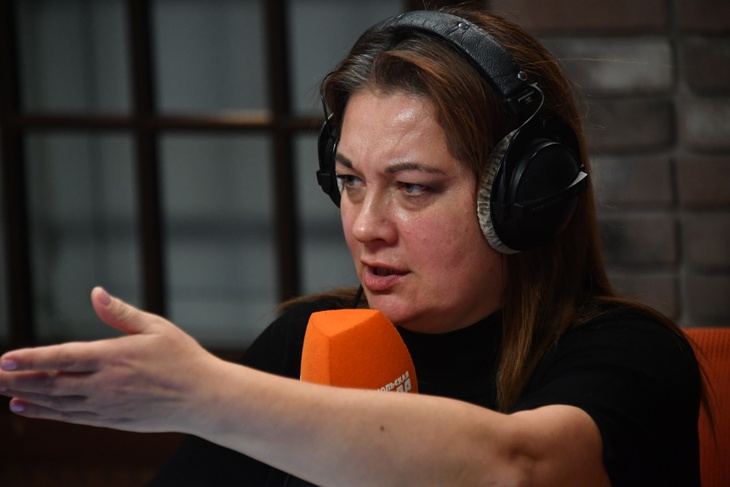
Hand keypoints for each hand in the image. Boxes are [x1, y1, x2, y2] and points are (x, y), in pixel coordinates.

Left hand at [0, 287, 218, 432]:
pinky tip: (26, 408)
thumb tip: (96, 293)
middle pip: (51, 382)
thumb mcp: (157, 328)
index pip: (63, 357)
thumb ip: (121, 313)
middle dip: (17, 379)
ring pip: (56, 402)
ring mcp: (107, 406)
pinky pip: (70, 417)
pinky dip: (45, 413)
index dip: (31, 358)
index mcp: (115, 356)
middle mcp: (106, 384)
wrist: (204, 398)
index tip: (4, 359)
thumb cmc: (183, 359)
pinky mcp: (111, 421)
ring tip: (2, 390)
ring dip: (26, 396)